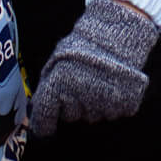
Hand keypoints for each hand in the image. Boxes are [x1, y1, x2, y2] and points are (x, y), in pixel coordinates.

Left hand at [29, 0, 159, 134]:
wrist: (120, 32)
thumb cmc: (86, 44)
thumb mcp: (59, 59)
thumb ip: (49, 83)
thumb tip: (38, 105)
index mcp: (59, 85)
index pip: (45, 116)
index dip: (43, 124)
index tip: (44, 128)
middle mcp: (79, 98)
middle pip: (70, 116)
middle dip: (73, 103)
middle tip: (81, 83)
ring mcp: (102, 104)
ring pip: (92, 115)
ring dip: (93, 102)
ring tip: (98, 79)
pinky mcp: (122, 105)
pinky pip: (112, 113)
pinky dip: (112, 102)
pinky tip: (112, 84)